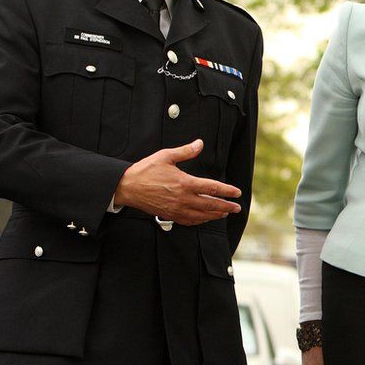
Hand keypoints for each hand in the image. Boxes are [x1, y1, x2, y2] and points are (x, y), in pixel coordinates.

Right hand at [113, 139, 241, 224]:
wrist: (127, 187)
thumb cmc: (146, 170)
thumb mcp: (166, 156)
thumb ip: (186, 151)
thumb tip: (200, 143)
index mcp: (185, 183)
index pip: (212, 188)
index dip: (227, 191)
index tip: (237, 193)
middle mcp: (183, 198)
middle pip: (211, 205)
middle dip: (226, 206)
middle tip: (237, 207)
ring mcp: (176, 209)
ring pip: (202, 215)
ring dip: (215, 215)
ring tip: (225, 213)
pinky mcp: (170, 215)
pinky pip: (189, 221)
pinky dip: (200, 220)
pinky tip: (205, 218)